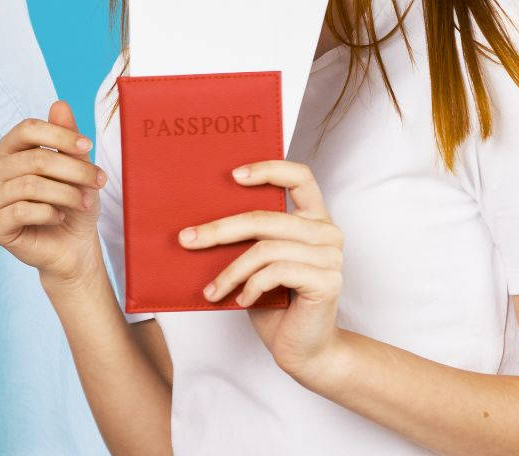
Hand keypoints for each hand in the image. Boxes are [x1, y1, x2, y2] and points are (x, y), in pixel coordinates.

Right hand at [0, 100, 107, 288]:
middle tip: (98, 181)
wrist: (73, 246)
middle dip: (73, 169)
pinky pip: (21, 211)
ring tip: (85, 202)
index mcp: (9, 150)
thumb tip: (59, 103)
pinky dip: (49, 212)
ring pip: (29, 185)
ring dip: (66, 194)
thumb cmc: (73, 203)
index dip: (59, 134)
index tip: (88, 145)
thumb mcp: (77, 167)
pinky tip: (60, 216)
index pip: (26, 128)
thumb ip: (66, 138)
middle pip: (34, 159)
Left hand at [182, 160, 346, 382]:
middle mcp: (327, 232)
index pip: (300, 176)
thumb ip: (249, 236)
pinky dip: (250, 286)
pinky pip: (275, 272)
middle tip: (187, 240)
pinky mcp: (327, 281)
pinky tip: (241, 300)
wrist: (302, 349)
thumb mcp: (258, 262)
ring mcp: (331, 256)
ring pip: (264, 249)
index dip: (268, 169)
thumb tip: (200, 218)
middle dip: (219, 229)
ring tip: (212, 290)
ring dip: (230, 271)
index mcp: (314, 218)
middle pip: (265, 218)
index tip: (233, 175)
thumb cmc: (275, 302)